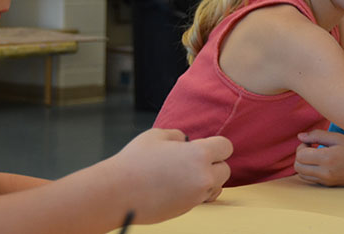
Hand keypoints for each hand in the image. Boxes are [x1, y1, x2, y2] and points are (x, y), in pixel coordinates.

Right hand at [110, 129, 231, 223]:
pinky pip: (202, 199)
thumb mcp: (157, 135)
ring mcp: (196, 195)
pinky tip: (181, 187)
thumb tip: (185, 141)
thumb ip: (178, 136)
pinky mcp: (187, 208)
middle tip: (195, 161)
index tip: (208, 146)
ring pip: (216, 187)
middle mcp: (203, 176)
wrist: (117, 192)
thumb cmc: (134, 162)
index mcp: (199, 154)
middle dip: (214, 164)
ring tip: (187, 175)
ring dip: (208, 180)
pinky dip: (197, 193)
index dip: (217, 145)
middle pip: (225, 169)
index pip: (226, 147)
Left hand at [294, 130, 343, 186]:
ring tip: (316, 155)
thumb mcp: (339, 137)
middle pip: (297, 166)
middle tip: (312, 148)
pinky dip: (310, 171)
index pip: (300, 155)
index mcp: (327, 158)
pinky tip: (321, 163)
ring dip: (304, 164)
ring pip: (301, 175)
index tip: (312, 142)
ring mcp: (327, 180)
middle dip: (300, 155)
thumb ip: (317, 135)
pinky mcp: (329, 185)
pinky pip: (310, 179)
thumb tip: (300, 136)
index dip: (302, 146)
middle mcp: (325, 172)